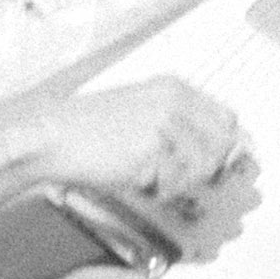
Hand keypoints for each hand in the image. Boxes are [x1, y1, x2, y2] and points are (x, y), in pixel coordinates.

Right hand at [36, 76, 248, 261]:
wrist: (52, 136)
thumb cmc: (86, 129)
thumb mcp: (139, 111)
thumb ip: (179, 124)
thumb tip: (218, 151)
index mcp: (173, 87)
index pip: (227, 119)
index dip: (226, 146)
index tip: (220, 165)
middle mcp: (174, 102)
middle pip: (221, 147)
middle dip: (206, 170)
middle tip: (178, 177)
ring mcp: (165, 124)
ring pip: (201, 169)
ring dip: (179, 182)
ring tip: (149, 176)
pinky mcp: (153, 150)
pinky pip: (176, 184)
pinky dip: (159, 191)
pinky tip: (135, 179)